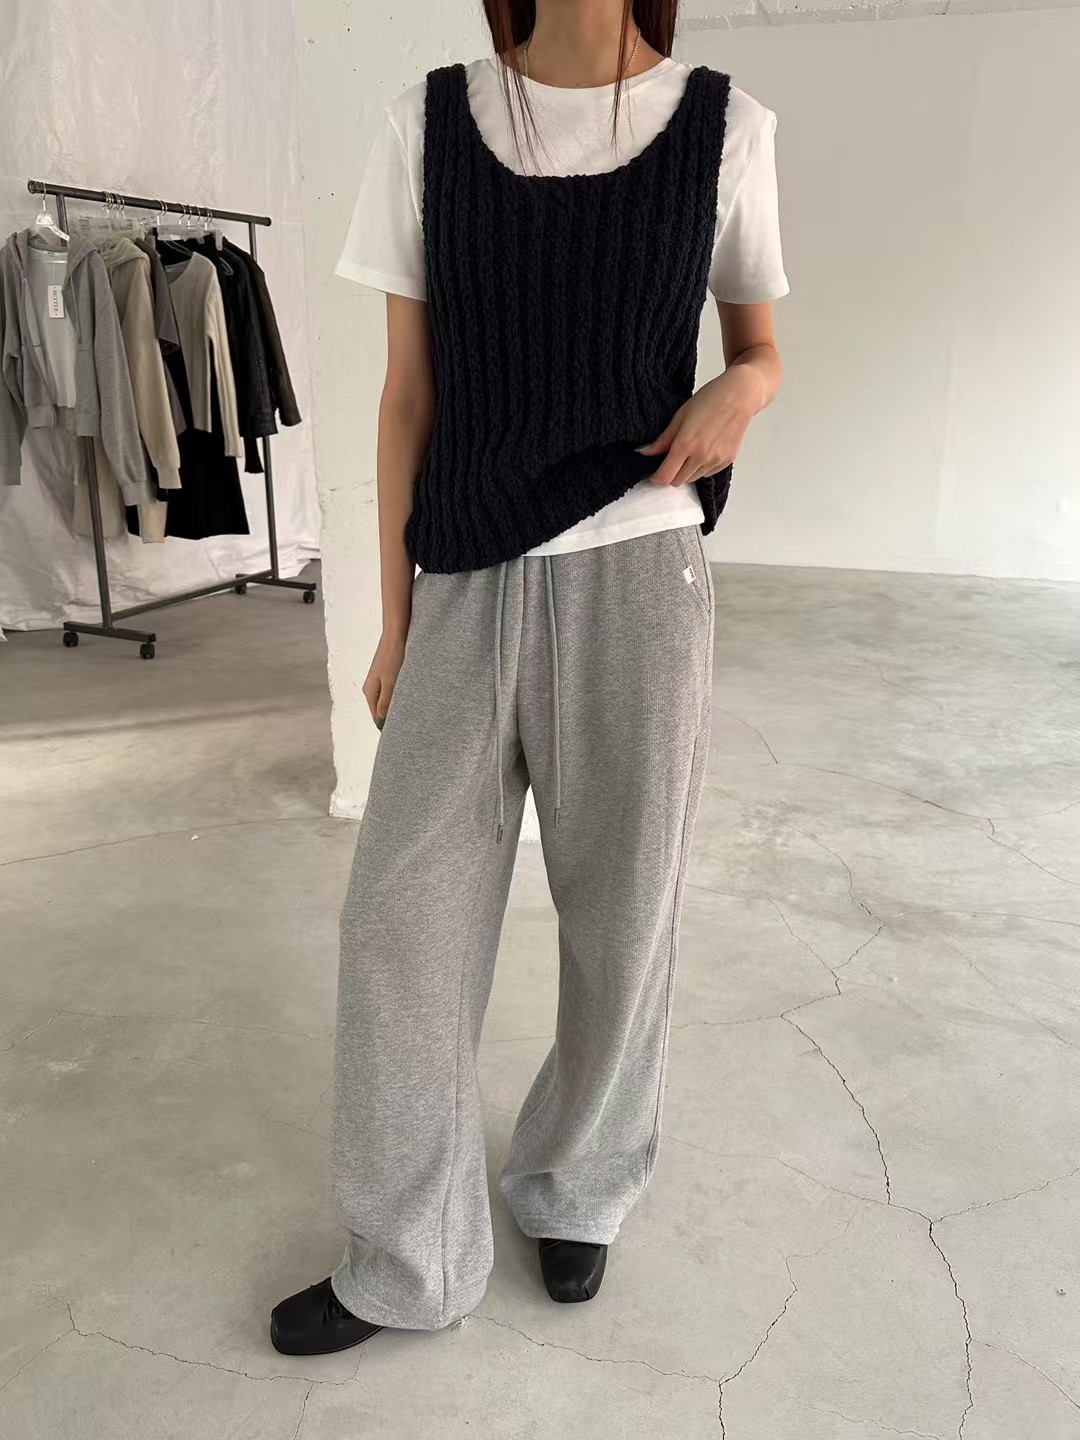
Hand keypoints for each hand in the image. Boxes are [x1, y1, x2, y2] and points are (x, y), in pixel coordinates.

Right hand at [363, 628, 406, 728]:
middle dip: (395, 717)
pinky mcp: (388, 674)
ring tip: (415, 710)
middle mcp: (372, 688)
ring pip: (390, 700)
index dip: (389, 727)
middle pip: (382, 710)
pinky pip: (394, 690)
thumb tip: (381, 724)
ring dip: (400, 705)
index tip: (404, 733)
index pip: (377, 719)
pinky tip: (414, 695)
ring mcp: (380, 681)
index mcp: (369, 693)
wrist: (397, 632)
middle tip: (412, 724)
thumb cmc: (394, 657)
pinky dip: (402, 695)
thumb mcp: (391, 684)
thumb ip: (386, 704)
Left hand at [638, 367, 762, 487]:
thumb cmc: (711, 399)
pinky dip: (701, 468)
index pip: (666, 476)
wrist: (740, 395)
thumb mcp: (681, 415)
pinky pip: (708, 474)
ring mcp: (716, 460)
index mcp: (686, 444)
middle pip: (678, 481)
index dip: (657, 476)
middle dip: (671, 474)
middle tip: (672, 459)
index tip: (655, 471)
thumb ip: (664, 439)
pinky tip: (704, 450)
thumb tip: (647, 453)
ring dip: (686, 471)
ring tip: (690, 451)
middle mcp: (701, 456)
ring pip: (693, 479)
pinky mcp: (727, 460)